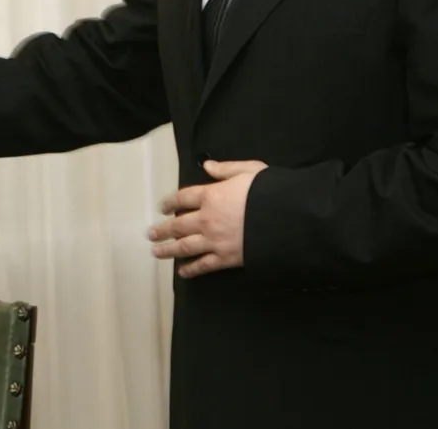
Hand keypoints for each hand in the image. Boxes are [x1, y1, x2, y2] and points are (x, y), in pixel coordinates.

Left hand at [147, 159, 266, 278]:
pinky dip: (191, 269)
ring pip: (185, 246)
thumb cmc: (269, 192)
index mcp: (211, 195)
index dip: (170, 202)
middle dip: (162, 230)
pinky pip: (204, 265)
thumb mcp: (249, 170)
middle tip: (151, 234)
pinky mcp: (226, 258)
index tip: (162, 206)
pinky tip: (182, 271)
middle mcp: (207, 218)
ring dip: (168, 250)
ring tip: (156, 252)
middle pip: (178, 224)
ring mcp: (214, 240)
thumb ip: (226, 169)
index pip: (183, 198)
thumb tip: (208, 165)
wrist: (286, 220)